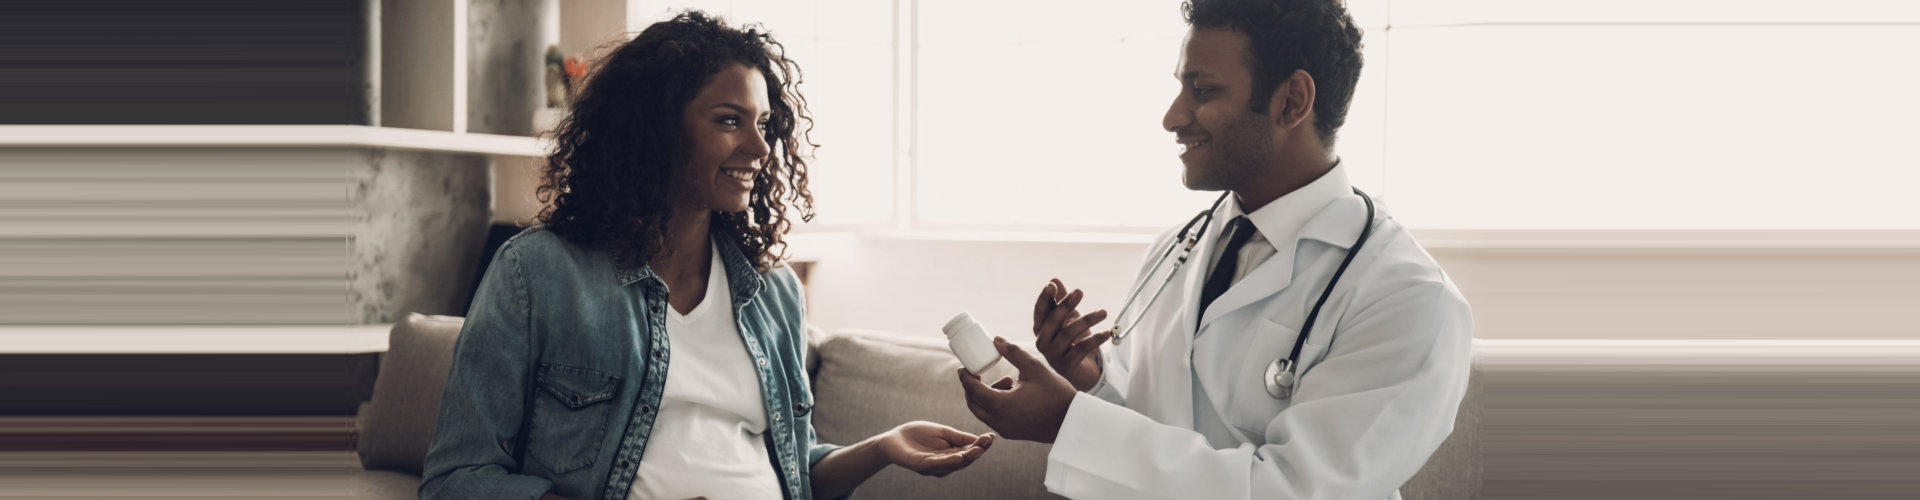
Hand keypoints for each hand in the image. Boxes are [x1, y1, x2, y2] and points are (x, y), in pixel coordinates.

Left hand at [876, 421, 993, 476]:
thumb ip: (958, 436)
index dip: (981, 445)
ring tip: (978, 449)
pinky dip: (949, 461)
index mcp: (951, 453)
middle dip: (977, 451)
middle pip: (965, 459)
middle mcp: (945, 463)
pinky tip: (958, 456)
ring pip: (954, 463)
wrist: (893, 439)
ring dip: (966, 457)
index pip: (969, 450)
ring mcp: (934, 466)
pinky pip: (937, 464)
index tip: (992, 436)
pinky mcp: (922, 466)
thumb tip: (978, 439)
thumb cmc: (918, 435)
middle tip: (988, 442)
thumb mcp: (942, 432)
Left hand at [957, 337, 1078, 442]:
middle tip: (977, 372)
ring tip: (1008, 380)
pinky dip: (995, 405)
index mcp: (1001, 405)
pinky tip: (1012, 392)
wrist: (1073, 421)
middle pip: (973, 403)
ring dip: (987, 395)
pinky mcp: (1012, 433)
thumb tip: (995, 340)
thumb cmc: (1056, 394)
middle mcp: (999, 421)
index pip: (972, 390)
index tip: (963, 366)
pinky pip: (994, 418)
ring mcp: (1005, 429)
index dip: (965, 377)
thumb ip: (1013, 353)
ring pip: (983, 411)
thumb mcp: (1034, 368)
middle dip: (972, 387)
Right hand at [1032, 278, 1110, 391]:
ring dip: (1087, 320)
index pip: (1039, 311)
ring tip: (1103, 312)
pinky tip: (1107, 332)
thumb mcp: (1069, 319)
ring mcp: (1053, 356)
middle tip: (1080, 291)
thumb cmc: (1073, 342)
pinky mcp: (1067, 366)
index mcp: (1040, 329)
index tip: (1052, 285)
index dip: (1044, 298)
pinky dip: (1095, 339)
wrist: (1082, 371)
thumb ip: (1062, 301)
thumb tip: (1054, 280)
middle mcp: (1042, 343)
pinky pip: (1081, 348)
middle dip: (1066, 304)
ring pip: (1068, 333)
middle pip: (1053, 321)